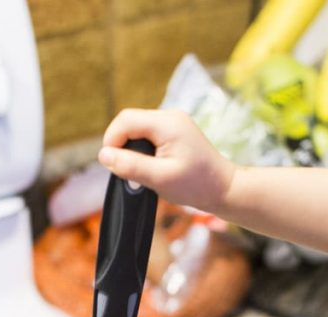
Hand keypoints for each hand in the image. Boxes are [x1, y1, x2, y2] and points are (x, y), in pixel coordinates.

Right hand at [99, 108, 235, 214]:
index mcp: (167, 123)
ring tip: (141, 172)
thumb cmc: (197, 185)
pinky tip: (151, 168)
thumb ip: (130, 166)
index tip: (112, 165)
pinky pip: (148, 136)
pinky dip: (143, 151)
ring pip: (138, 130)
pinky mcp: (175, 132)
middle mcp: (170, 117)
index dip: (112, 140)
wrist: (224, 189)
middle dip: (122, 146)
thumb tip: (103, 156)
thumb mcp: (159, 178)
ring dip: (132, 150)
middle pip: (130, 123)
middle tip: (127, 172)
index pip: (125, 120)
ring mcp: (173, 123)